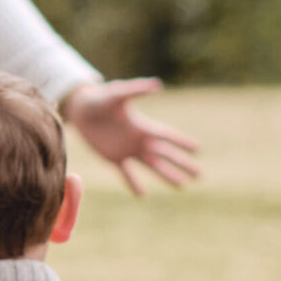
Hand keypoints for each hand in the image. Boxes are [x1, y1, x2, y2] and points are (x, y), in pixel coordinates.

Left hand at [63, 78, 200, 194]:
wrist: (81, 110)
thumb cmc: (100, 99)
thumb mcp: (116, 94)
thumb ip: (135, 90)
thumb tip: (157, 85)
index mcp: (141, 126)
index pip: (166, 136)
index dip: (181, 142)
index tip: (199, 149)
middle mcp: (138, 140)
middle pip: (164, 155)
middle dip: (181, 164)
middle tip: (200, 175)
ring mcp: (127, 150)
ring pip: (151, 166)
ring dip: (166, 176)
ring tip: (183, 186)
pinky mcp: (113, 158)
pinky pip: (126, 173)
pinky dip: (133, 183)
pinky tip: (142, 194)